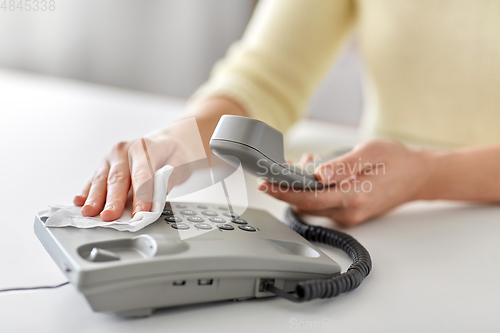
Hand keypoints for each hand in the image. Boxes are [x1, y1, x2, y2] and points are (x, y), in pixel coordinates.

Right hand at [73, 119, 204, 220]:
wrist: (166, 142)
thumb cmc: (173, 154)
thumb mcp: (181, 162)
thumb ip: (169, 178)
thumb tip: (157, 196)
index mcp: (145, 148)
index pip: (143, 175)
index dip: (141, 196)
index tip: (140, 213)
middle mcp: (125, 150)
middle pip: (119, 178)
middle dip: (113, 199)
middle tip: (109, 216)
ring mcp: (112, 157)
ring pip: (102, 178)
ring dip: (95, 198)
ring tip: (89, 212)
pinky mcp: (104, 164)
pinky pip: (94, 178)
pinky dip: (86, 191)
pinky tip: (79, 201)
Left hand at [258, 140, 430, 226]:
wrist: (418, 176)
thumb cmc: (396, 161)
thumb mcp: (371, 153)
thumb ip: (343, 165)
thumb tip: (318, 173)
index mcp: (354, 197)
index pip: (309, 198)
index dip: (284, 192)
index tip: (265, 184)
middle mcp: (349, 212)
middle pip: (306, 204)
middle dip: (287, 187)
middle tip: (278, 168)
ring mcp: (349, 216)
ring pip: (313, 204)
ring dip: (301, 187)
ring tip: (304, 163)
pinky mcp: (349, 214)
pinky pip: (323, 204)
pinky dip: (313, 190)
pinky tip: (318, 173)